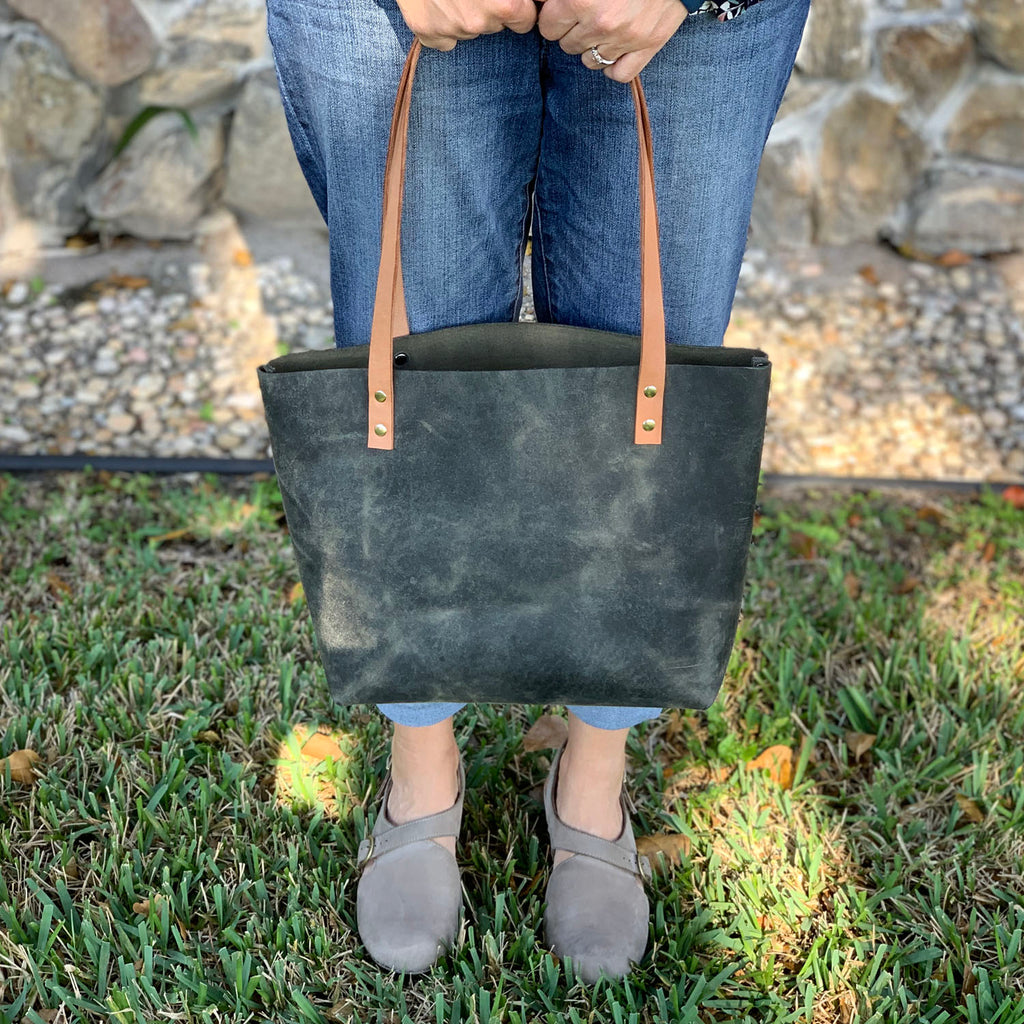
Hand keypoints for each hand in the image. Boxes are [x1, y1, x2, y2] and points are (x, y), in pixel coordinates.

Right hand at [396, 0, 538, 50]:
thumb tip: (540, 1)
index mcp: (504, 4)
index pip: (523, 20)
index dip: (516, 5)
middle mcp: (479, 22)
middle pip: (496, 25)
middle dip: (490, 7)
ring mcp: (452, 31)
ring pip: (470, 30)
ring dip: (465, 14)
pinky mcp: (427, 33)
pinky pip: (443, 39)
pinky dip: (442, 25)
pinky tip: (437, 3)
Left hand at [536, 0, 686, 81]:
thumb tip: (540, 3)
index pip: (548, 27)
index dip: (554, 17)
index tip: (564, 9)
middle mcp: (601, 23)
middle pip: (568, 46)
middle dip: (573, 31)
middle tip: (588, 13)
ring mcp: (624, 39)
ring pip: (590, 62)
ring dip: (592, 47)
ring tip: (604, 27)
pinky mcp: (647, 47)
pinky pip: (618, 74)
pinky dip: (614, 65)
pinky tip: (616, 49)